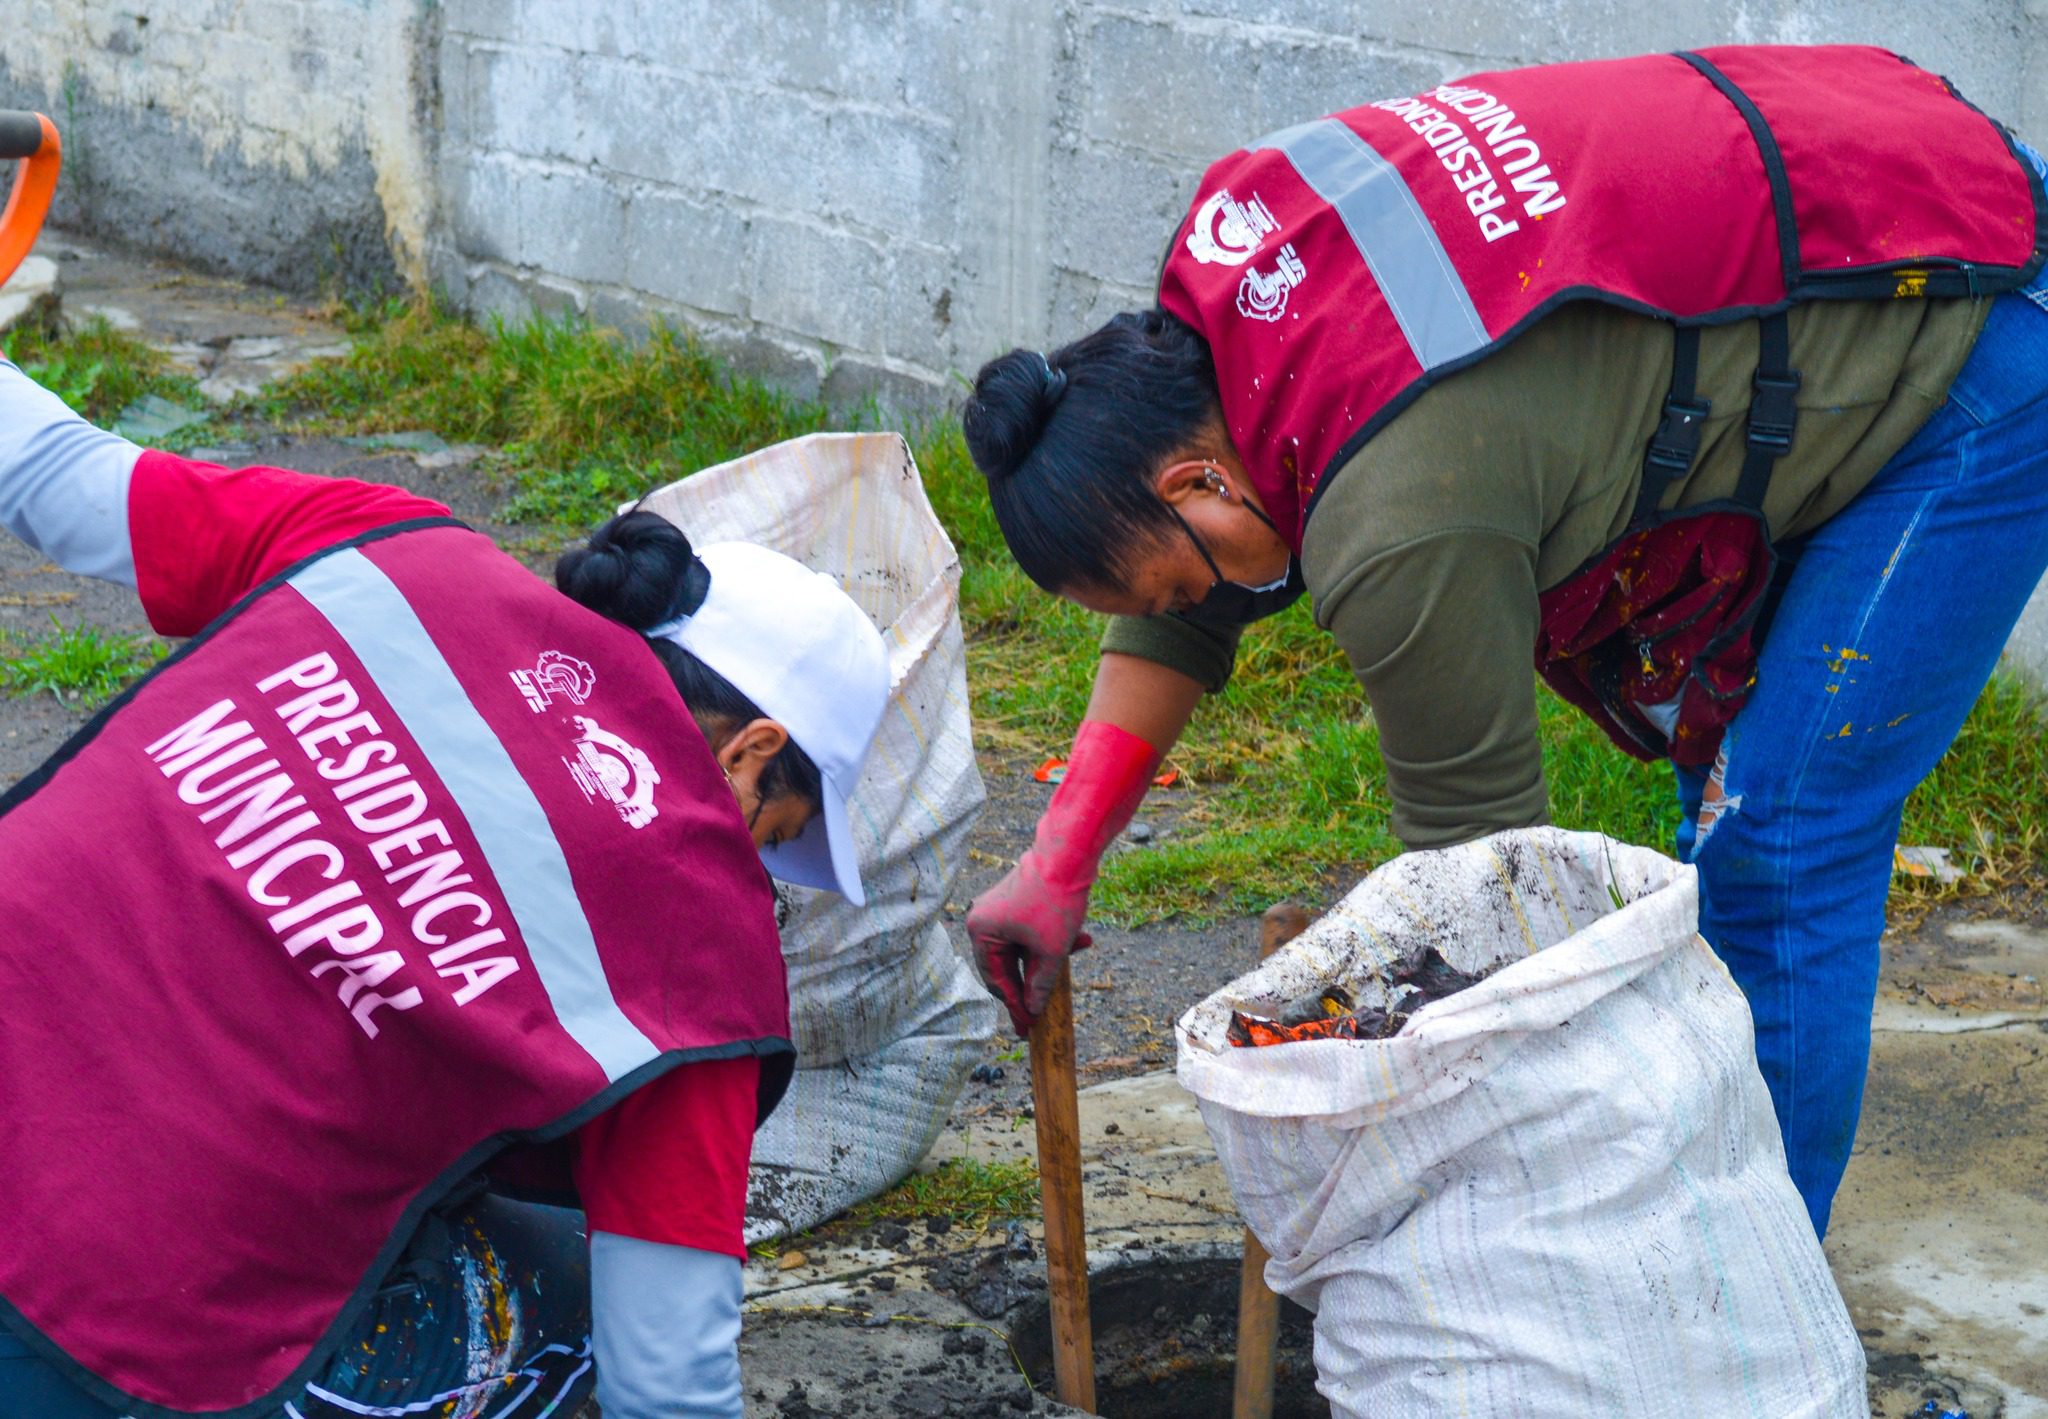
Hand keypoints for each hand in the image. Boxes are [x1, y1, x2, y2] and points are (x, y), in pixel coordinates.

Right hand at [967, 852, 1093, 1035]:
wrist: (1069, 854)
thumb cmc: (1054, 899)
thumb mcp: (1050, 951)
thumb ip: (1040, 985)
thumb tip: (1033, 1009)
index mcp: (981, 931)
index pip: (996, 979)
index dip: (1014, 1005)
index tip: (1026, 1027)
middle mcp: (984, 919)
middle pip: (1008, 964)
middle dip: (1034, 981)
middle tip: (1041, 1013)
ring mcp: (1000, 908)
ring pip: (1025, 947)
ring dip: (1050, 957)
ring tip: (1077, 954)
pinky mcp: (1019, 900)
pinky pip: (1032, 931)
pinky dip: (1052, 939)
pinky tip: (1082, 940)